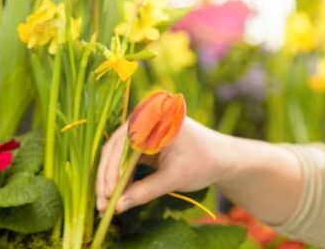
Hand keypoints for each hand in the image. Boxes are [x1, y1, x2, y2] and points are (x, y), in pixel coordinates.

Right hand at [95, 116, 228, 213]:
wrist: (223, 158)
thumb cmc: (204, 162)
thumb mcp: (174, 178)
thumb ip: (145, 191)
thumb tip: (118, 206)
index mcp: (155, 118)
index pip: (123, 144)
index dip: (111, 170)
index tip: (107, 194)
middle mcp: (145, 119)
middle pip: (114, 148)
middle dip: (107, 177)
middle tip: (102, 203)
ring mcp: (143, 130)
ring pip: (116, 155)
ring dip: (110, 178)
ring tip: (106, 204)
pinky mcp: (144, 142)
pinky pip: (125, 159)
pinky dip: (120, 177)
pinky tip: (117, 195)